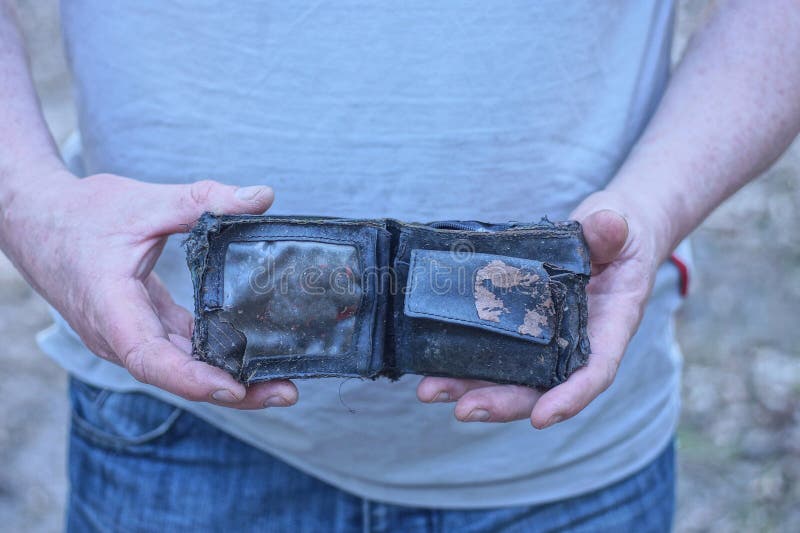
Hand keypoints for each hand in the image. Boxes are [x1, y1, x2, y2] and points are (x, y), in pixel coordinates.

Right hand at [1, 170, 297, 408]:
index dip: (193, 378)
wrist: (37, 220)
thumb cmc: (81, 214)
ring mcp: (129, 334)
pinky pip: (179, 350)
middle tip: (287, 391)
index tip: (235, 387)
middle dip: (232, 389)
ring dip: (228, 377)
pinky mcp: (140, 327)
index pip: (151, 358)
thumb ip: (204, 200)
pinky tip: (249, 354)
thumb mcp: (144, 202)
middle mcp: (119, 334)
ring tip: (279, 382)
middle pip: (177, 375)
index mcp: (111, 308)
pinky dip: (213, 355)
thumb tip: (263, 196)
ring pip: (181, 367)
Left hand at [416, 190, 663, 427]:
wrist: (605, 230)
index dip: (570, 397)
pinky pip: (492, 349)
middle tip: (462, 409)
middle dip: (501, 402)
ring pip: (508, 375)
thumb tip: (607, 225)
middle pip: (539, 386)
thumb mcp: (619, 226)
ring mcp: (543, 338)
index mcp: (609, 326)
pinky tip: (430, 363)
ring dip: (469, 387)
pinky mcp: (519, 325)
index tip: (542, 418)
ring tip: (430, 390)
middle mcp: (573, 342)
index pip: (593, 372)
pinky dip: (463, 361)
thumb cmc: (619, 233)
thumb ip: (612, 230)